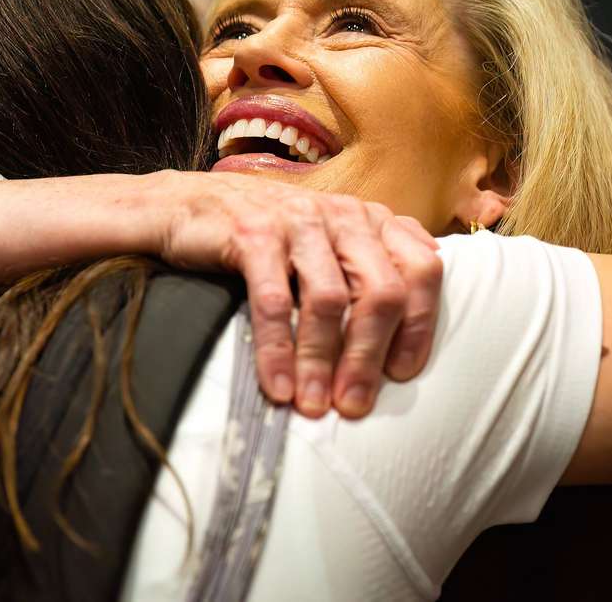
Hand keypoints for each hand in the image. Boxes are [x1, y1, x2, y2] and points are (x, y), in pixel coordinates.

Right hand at [149, 170, 442, 417]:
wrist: (188, 206)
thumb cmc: (267, 236)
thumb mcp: (329, 241)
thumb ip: (374, 259)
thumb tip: (423, 294)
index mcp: (371, 220)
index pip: (422, 271)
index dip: (419, 327)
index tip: (401, 376)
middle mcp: (343, 215)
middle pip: (381, 291)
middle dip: (369, 357)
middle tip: (354, 405)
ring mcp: (299, 221)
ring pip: (328, 300)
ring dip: (323, 361)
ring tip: (315, 404)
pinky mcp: (254, 233)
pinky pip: (275, 301)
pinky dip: (279, 350)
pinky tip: (278, 386)